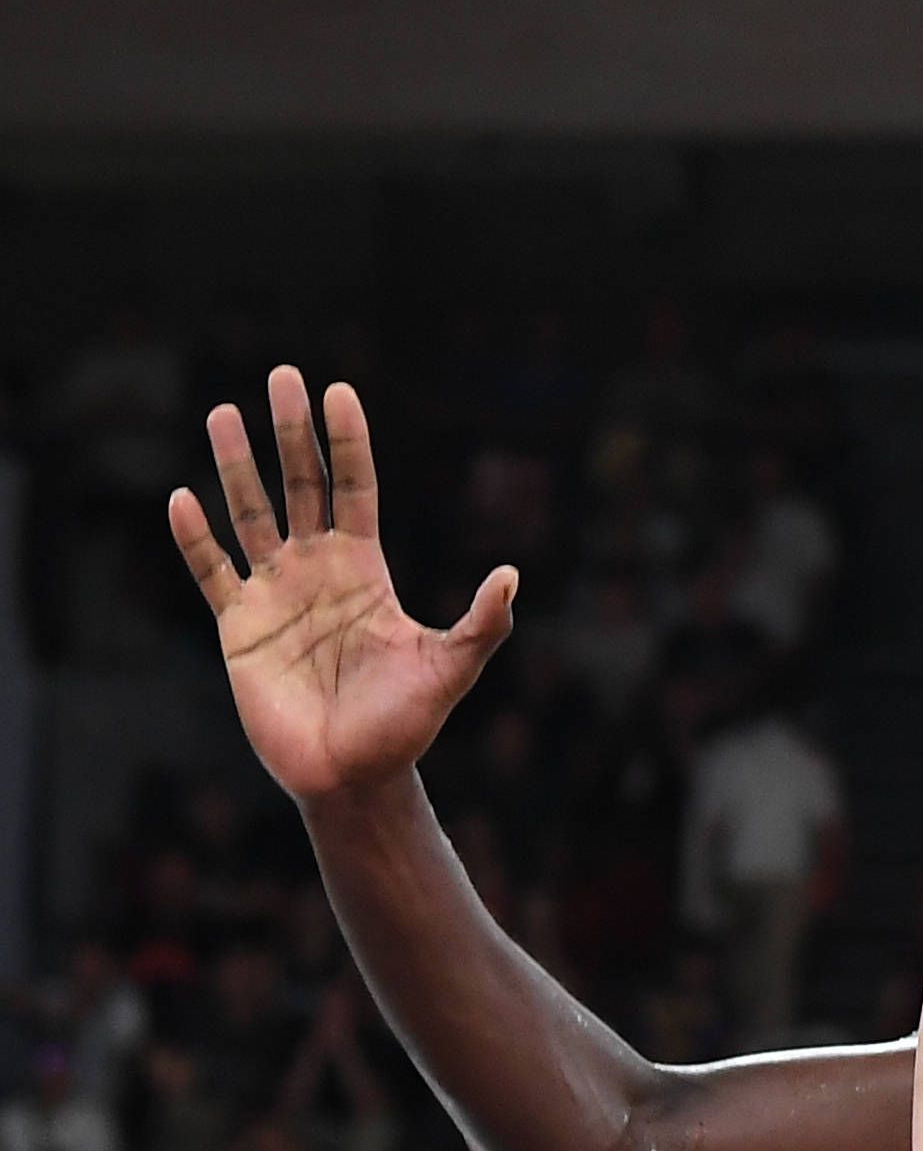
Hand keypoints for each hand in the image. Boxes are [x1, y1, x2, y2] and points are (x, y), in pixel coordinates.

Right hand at [167, 366, 517, 800]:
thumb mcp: (452, 668)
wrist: (354, 777)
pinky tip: (182, 498)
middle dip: (290, 432)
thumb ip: (484, 623)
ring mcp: (275, 595)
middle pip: (299, 486)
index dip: (347, 442)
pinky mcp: (239, 627)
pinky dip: (196, 538)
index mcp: (365, 571)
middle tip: (281, 374)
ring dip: (235, 465)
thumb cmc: (405, 727)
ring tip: (222, 411)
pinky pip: (212, 572)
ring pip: (250, 515)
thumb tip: (512, 575)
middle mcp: (317, 572)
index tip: (338, 391)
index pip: (354, 489)